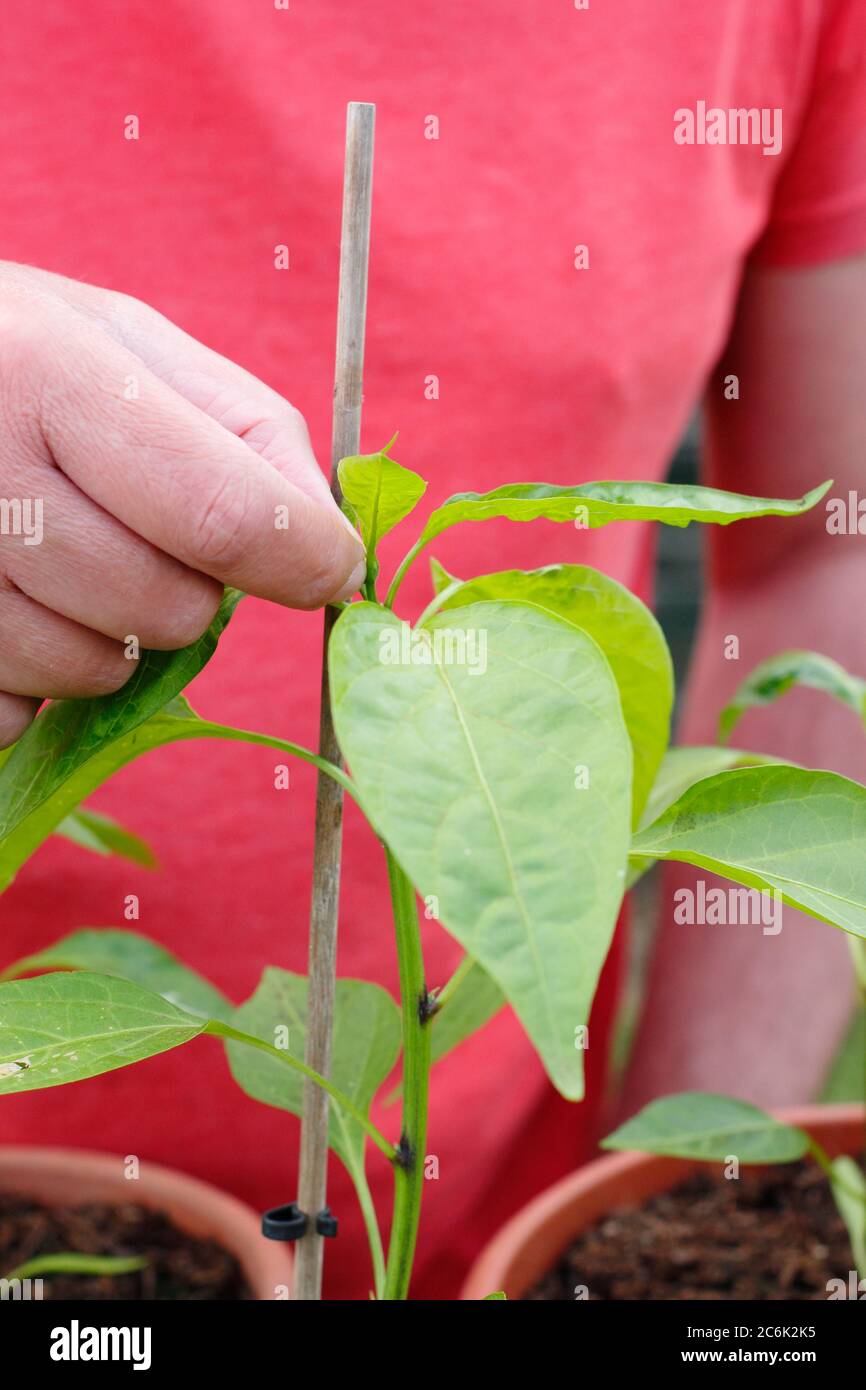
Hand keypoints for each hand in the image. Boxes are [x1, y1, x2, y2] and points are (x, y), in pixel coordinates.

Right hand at [0, 264, 365, 746]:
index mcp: (48, 375)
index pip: (223, 515)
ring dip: (114, 637)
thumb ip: (248, 428)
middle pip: (168, 609)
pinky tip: (9, 601)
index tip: (330, 566)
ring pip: (98, 674)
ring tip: (63, 560)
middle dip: (190, 587)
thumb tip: (334, 554)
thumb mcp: (127, 345)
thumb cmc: (19, 356)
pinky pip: (19, 716)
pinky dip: (36, 680)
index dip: (303, 557)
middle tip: (142, 532)